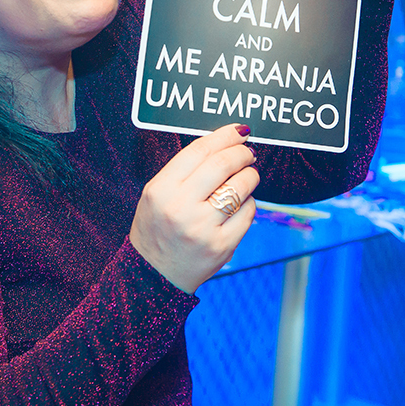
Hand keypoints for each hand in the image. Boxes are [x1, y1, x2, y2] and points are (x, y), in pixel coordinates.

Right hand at [129, 124, 259, 293]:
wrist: (154, 274)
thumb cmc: (157, 227)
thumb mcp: (156, 193)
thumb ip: (184, 170)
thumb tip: (223, 144)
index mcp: (161, 190)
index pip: (199, 151)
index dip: (224, 136)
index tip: (238, 131)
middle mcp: (180, 207)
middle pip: (223, 164)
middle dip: (242, 153)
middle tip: (248, 152)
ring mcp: (202, 228)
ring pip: (240, 186)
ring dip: (250, 175)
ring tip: (248, 175)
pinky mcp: (222, 245)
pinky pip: (247, 212)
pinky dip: (249, 202)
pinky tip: (241, 203)